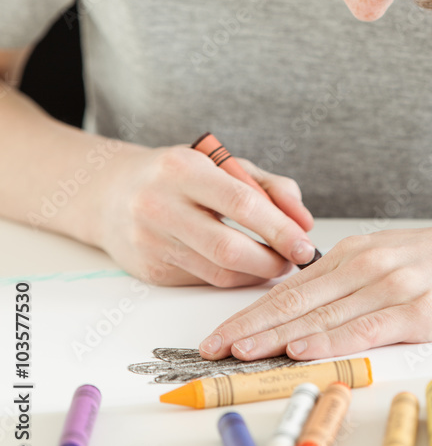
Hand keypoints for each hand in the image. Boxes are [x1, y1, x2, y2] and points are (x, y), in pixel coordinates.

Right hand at [89, 143, 315, 285]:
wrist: (111, 194)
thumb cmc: (179, 175)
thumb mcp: (223, 164)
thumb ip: (270, 186)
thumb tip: (304, 222)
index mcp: (182, 169)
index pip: (241, 203)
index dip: (279, 228)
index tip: (306, 243)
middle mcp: (160, 205)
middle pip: (230, 248)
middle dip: (272, 260)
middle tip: (295, 259)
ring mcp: (151, 242)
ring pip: (219, 272)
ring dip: (257, 273)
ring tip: (275, 262)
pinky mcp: (150, 271)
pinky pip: (204, 281)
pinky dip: (233, 278)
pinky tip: (245, 267)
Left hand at [198, 217, 431, 359]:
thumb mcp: (395, 255)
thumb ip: (353, 276)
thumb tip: (311, 304)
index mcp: (357, 251)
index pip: (292, 287)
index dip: (252, 310)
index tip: (220, 331)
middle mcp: (368, 264)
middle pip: (297, 300)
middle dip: (249, 325)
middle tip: (210, 346)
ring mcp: (394, 285)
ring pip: (323, 314)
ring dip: (276, 334)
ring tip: (239, 351)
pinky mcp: (422, 310)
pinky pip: (366, 328)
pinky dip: (330, 340)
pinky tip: (302, 349)